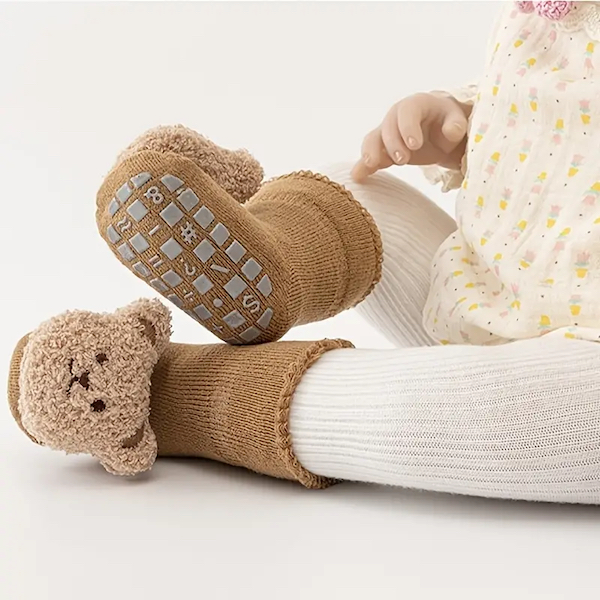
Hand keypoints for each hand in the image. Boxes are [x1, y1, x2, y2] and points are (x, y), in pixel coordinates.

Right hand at [352, 92, 470, 182]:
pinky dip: (363, 165)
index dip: (408, 127)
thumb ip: (456, 124)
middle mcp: (397, 116)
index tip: (414, 145)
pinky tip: (357, 176)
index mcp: (417, 104)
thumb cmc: (448, 122)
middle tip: (403, 160)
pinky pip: (370, 155)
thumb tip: (451, 131)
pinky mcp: (383, 150)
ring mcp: (387, 133)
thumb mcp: (457, 120)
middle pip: (388, 126)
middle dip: (393, 143)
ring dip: (372, 151)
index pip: (408, 111)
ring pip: (373, 139)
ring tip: (374, 164)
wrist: (439, 131)